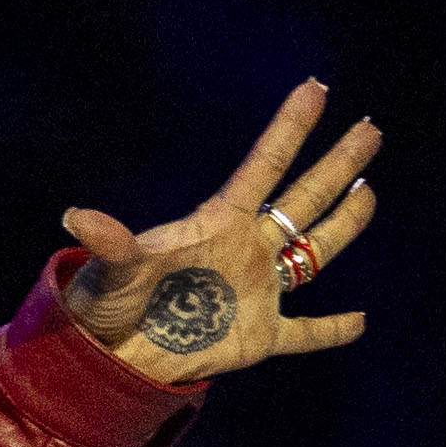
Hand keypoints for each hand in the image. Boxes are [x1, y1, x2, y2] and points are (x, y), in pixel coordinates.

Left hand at [47, 80, 382, 384]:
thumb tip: (75, 217)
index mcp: (218, 223)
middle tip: (370, 130)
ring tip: (369, 192)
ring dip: (344, 224)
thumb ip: (111, 243)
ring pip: (315, 252)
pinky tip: (362, 322)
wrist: (110, 357)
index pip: (264, 166)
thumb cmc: (107, 304)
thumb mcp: (111, 270)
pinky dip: (333, 331)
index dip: (290, 128)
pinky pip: (306, 333)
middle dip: (338, 165)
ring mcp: (257, 290)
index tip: (315, 88)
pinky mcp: (260, 336)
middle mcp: (246, 249)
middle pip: (303, 199)